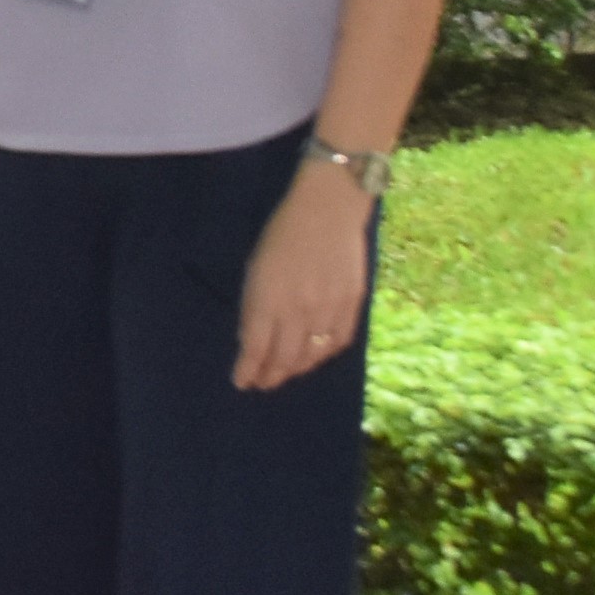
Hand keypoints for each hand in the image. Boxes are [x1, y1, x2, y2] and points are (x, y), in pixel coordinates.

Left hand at [236, 167, 372, 390]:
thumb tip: (253, 342)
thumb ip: (255, 307)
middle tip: (262, 384)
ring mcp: (329, 308)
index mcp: (268, 298)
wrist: (328, 210)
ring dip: (296, 370)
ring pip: (312, 355)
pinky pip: (338, 342)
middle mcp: (299, 309)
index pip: (256, 348)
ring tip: (284, 375)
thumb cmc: (282, 235)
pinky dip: (324, 355)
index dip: (248, 370)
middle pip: (284, 358)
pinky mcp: (353, 304)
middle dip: (270, 376)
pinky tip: (314, 359)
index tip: (241, 382)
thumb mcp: (256, 269)